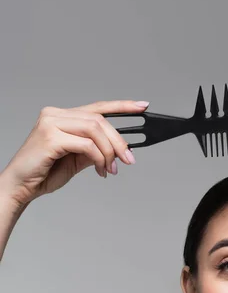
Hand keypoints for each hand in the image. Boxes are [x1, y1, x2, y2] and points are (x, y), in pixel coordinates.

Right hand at [0, 99, 148, 207]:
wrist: (21, 187)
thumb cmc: (44, 172)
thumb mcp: (77, 159)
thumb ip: (95, 150)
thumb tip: (119, 149)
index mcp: (62, 116)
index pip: (98, 107)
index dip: (122, 106)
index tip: (142, 106)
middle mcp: (55, 114)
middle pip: (99, 120)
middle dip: (119, 141)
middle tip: (129, 159)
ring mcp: (51, 122)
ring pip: (95, 130)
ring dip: (109, 152)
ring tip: (111, 169)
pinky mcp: (50, 136)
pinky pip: (86, 144)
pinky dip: (98, 158)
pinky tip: (100, 171)